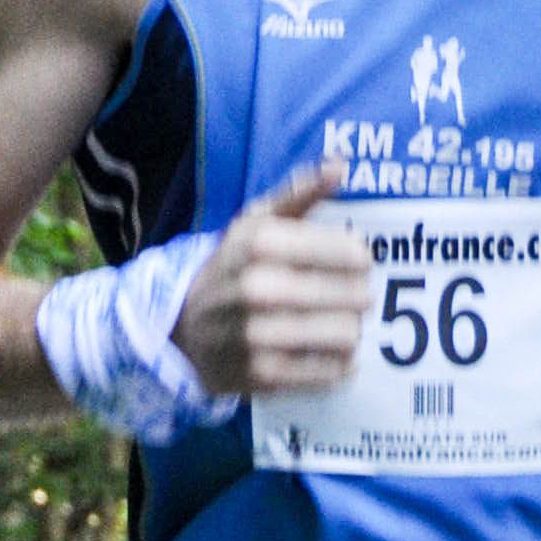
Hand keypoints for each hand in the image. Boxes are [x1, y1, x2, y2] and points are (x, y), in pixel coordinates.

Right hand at [172, 165, 370, 398]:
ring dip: (350, 331)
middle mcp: (258, 288)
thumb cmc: (231, 269)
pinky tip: (330, 353)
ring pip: (347, 335)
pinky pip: (331, 371)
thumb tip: (340, 164)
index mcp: (260, 243)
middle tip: (350, 298)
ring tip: (339, 325)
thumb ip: (299, 193)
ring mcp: (259, 335)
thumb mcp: (255, 222)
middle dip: (359, 296)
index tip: (355, 263)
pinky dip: (340, 364)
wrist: (180, 330)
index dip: (360, 259)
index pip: (349, 253)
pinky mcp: (264, 375)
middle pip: (355, 296)